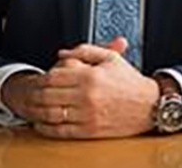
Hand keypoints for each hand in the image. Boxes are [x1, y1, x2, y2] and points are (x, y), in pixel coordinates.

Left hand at [0, 39, 128, 122]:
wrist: (150, 106)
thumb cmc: (130, 82)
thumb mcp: (110, 58)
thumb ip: (83, 50)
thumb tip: (61, 53)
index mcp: (90, 76)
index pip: (54, 76)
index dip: (41, 77)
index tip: (38, 78)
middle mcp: (87, 96)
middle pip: (48, 94)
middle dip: (35, 94)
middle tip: (31, 93)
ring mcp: (88, 115)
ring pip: (51, 113)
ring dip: (37, 111)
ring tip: (32, 108)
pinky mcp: (90, 131)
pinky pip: (61, 131)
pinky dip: (46, 128)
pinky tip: (41, 124)